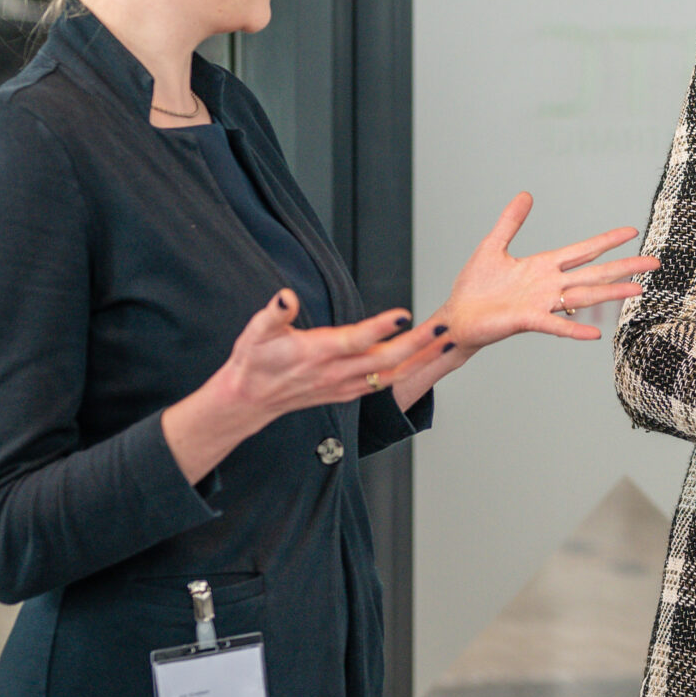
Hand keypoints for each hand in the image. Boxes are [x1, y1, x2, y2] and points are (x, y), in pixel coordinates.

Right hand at [162, 292, 448, 480]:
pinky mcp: (347, 391)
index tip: (402, 314)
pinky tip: (423, 361)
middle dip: (417, 344)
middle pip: (385, 360)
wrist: (249, 399)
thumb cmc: (253, 362)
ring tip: (446, 341)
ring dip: (421, 359)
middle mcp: (336, 371)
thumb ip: (273, 314)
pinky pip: (385, 384)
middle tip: (443, 326)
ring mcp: (344, 385)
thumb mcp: (255, 333)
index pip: (354, 340)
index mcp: (316, 353)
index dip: (379, 328)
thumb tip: (285, 297)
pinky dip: (408, 372)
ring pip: (391, 374)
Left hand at [433, 192, 658, 351]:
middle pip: (593, 273)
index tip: (631, 231)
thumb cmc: (475, 288)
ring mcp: (541, 303)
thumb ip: (511, 221)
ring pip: (582, 296)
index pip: (582, 251)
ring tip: (638, 290)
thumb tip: (525, 194)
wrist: (458, 318)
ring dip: (610, 293)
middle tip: (654, 263)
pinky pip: (554, 324)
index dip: (606, 241)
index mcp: (543, 266)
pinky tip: (595, 333)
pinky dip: (573, 328)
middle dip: (623, 266)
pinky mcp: (526, 320)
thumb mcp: (492, 246)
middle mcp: (549, 285)